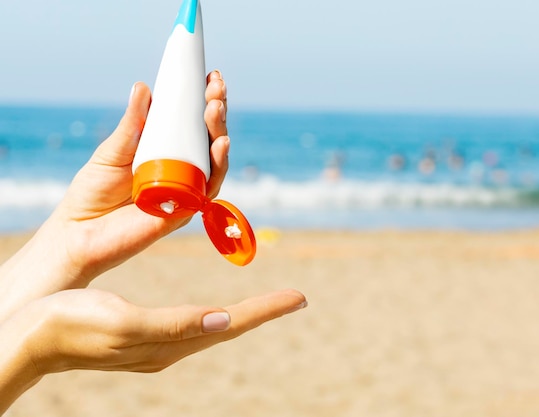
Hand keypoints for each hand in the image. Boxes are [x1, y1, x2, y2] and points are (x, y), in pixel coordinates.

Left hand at [0, 72, 228, 321]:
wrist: (79, 232)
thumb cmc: (93, 193)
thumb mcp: (113, 150)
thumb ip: (132, 124)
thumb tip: (143, 87)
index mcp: (163, 151)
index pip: (190, 123)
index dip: (202, 100)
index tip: (209, 76)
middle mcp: (180, 168)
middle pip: (207, 138)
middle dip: (216, 110)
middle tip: (215, 89)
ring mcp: (186, 188)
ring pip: (215, 160)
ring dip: (219, 132)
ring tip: (214, 109)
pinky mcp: (186, 209)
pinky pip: (209, 187)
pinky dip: (218, 165)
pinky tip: (219, 144)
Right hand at [0, 288, 306, 413]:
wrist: (29, 337)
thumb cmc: (70, 324)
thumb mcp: (123, 322)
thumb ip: (174, 324)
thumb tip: (223, 320)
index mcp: (169, 342)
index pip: (231, 324)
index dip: (267, 310)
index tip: (299, 298)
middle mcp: (170, 346)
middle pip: (230, 325)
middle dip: (263, 311)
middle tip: (294, 298)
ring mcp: (158, 343)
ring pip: (214, 325)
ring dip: (244, 313)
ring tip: (268, 303)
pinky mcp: (144, 335)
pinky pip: (193, 323)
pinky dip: (216, 314)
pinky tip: (217, 312)